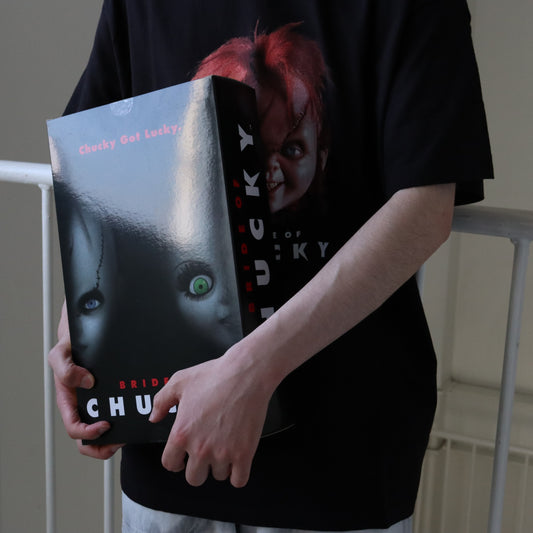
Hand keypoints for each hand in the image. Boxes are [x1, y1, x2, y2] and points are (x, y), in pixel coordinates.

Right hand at [48, 301, 122, 458]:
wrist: (85, 330)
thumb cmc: (69, 346)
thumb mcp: (60, 354)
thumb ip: (66, 369)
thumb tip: (86, 382)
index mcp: (69, 401)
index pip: (75, 429)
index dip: (89, 434)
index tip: (106, 426)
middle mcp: (84, 404)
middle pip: (91, 437)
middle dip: (105, 444)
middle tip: (123, 439)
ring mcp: (99, 399)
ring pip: (108, 425)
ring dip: (120, 431)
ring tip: (134, 426)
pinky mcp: (113, 390)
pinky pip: (120, 405)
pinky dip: (128, 411)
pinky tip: (140, 406)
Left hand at [150, 348, 274, 487]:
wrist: (245, 374)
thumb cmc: (214, 376)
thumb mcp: (180, 382)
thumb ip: (161, 401)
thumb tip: (154, 417)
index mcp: (181, 433)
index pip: (170, 464)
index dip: (175, 461)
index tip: (182, 458)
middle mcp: (200, 448)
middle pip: (194, 478)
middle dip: (198, 467)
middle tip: (205, 453)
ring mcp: (222, 453)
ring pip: (217, 476)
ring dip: (220, 466)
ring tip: (223, 449)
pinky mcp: (243, 453)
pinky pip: (239, 480)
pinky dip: (238, 474)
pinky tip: (237, 460)